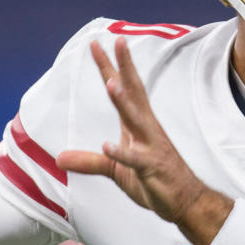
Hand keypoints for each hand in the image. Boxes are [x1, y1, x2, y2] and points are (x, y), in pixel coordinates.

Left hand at [56, 38, 211, 223]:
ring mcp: (151, 147)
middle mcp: (146, 129)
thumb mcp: (116, 171)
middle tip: (118, 42)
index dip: (110, 67)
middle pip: (134, 93)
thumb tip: (58, 158)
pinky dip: (122, 153)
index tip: (97, 44)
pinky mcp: (151, 168)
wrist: (186, 202)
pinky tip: (108, 146)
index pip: (123, 90)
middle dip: (124, 68)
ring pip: (136, 120)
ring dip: (124, 102)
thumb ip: (89, 162)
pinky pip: (135, 160)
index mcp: (138, 125)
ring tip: (111, 83)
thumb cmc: (154, 181)